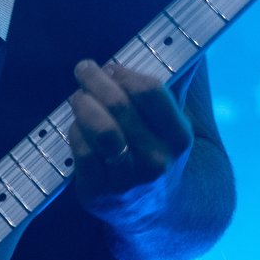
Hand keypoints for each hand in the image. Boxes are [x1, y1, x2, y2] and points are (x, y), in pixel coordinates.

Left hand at [67, 59, 191, 218]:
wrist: (154, 214)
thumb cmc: (158, 155)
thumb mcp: (174, 128)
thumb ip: (176, 88)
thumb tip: (186, 44)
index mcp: (178, 139)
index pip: (151, 92)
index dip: (125, 74)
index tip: (113, 67)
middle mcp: (156, 161)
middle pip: (118, 106)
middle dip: (95, 81)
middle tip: (84, 70)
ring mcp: (126, 180)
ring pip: (98, 130)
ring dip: (82, 104)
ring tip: (78, 96)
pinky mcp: (98, 194)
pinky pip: (80, 152)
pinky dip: (74, 132)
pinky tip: (75, 126)